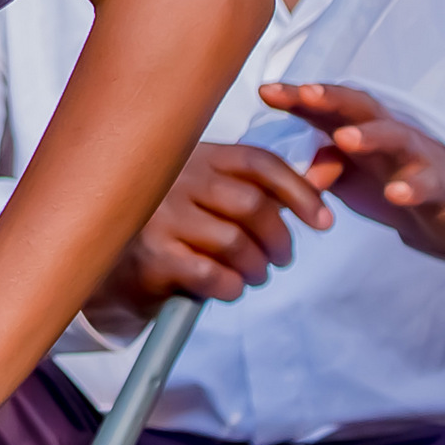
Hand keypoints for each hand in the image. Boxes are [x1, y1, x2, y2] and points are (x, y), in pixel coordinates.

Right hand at [83, 141, 331, 332]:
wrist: (112, 274)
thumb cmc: (173, 234)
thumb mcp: (211, 201)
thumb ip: (264, 189)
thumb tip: (332, 169)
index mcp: (194, 157)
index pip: (257, 161)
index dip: (299, 191)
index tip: (323, 221)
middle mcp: (174, 179)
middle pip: (253, 205)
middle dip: (279, 239)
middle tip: (280, 259)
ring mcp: (159, 216)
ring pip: (236, 242)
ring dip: (257, 267)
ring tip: (253, 275)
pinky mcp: (152, 255)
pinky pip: (213, 273)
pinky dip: (232, 286)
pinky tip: (228, 287)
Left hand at [261, 81, 444, 262]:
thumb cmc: (389, 182)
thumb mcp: (346, 178)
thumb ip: (318, 170)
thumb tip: (292, 177)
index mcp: (359, 127)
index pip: (326, 106)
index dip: (297, 97)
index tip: (265, 91)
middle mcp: (388, 133)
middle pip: (360, 106)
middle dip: (331, 98)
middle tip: (304, 94)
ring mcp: (418, 157)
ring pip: (396, 137)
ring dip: (370, 136)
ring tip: (344, 139)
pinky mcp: (442, 188)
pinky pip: (429, 184)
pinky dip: (412, 187)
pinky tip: (396, 193)